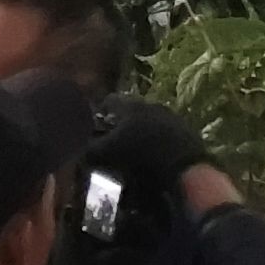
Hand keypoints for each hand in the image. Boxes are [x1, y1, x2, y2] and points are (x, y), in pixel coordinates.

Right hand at [93, 96, 211, 190]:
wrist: (185, 165)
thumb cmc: (143, 153)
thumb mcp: (112, 153)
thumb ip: (93, 150)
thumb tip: (78, 152)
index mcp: (130, 105)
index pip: (109, 100)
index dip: (100, 111)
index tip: (94, 123)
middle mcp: (150, 104)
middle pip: (131, 109)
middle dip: (122, 121)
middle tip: (115, 137)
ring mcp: (170, 116)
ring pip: (150, 119)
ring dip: (143, 130)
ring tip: (137, 148)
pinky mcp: (186, 130)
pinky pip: (167, 131)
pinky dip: (159, 140)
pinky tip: (157, 154)